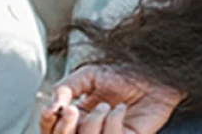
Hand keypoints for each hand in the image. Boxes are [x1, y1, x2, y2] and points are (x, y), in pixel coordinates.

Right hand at [38, 65, 184, 133]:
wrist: (155, 74)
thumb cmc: (125, 74)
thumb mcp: (89, 75)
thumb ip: (66, 87)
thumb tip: (53, 105)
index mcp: (76, 118)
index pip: (51, 130)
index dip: (46, 123)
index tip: (50, 109)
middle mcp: (89, 130)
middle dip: (63, 127)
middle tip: (71, 110)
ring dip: (92, 123)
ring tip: (106, 106)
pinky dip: (113, 122)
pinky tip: (121, 109)